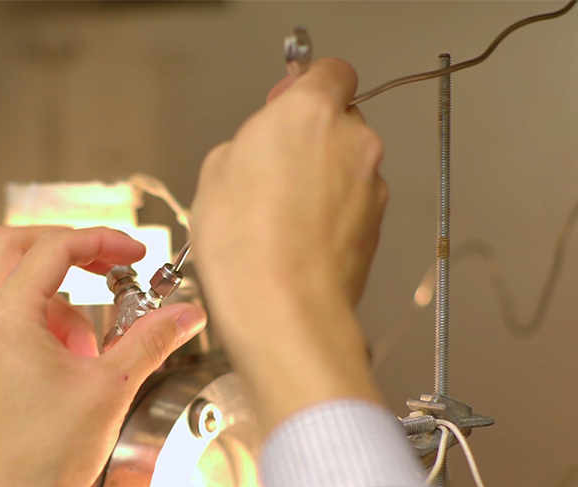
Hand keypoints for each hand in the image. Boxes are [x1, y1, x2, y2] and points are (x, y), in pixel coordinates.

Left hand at [0, 226, 206, 486]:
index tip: (132, 253)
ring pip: (11, 284)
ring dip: (57, 297)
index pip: (54, 247)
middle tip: (105, 265)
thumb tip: (183, 314)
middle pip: (16, 246)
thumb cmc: (36, 460)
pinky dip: (40, 323)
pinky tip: (68, 365)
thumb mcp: (109, 389)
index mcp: (4, 316)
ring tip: (89, 347)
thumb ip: (150, 340)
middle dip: (67, 250)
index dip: (102, 241)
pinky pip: (5, 318)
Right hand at [191, 59, 386, 434]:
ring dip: (319, 178)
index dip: (304, 86)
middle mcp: (352, 140)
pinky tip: (293, 239)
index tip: (284, 103)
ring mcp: (371, 184)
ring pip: (345, 164)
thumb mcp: (214, 174)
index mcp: (309, 112)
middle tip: (267, 167)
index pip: (329, 69)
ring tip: (275, 216)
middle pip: (338, 119)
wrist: (283, 312)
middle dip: (308, 137)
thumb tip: (259, 147)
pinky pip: (351, 203)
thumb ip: (248, 142)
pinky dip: (329, 213)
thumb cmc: (244, 246)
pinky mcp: (376, 224)